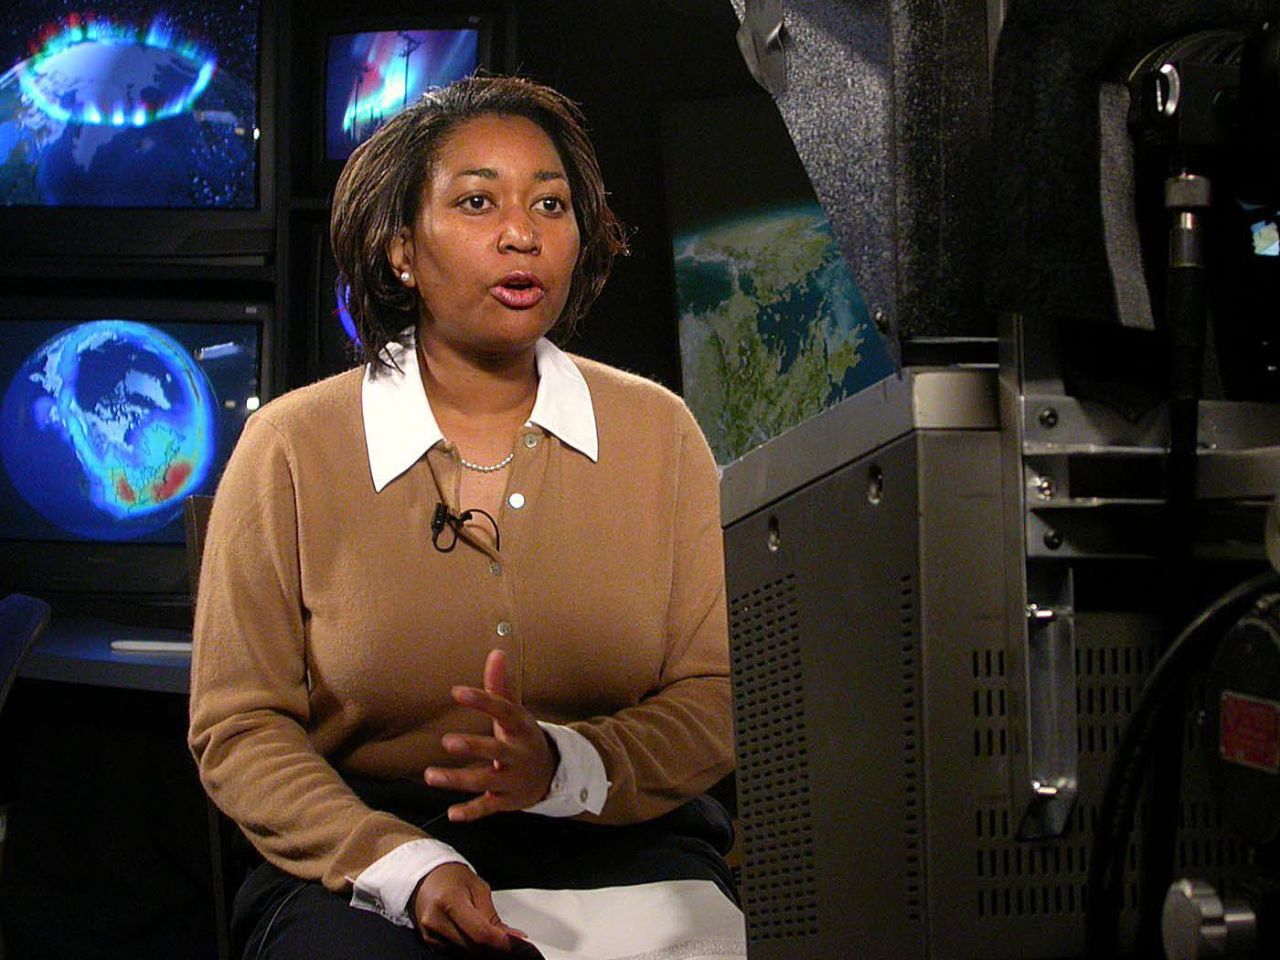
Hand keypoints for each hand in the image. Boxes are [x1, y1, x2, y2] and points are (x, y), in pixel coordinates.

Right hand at [412, 861, 526, 952]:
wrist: (425, 877)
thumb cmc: (452, 877)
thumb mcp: (478, 888)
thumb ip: (493, 916)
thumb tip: (513, 938)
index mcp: (449, 901)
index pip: (480, 933)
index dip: (503, 943)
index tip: (521, 946)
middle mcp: (436, 921)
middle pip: (474, 948)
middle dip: (498, 949)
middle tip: (517, 947)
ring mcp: (430, 934)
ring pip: (467, 954)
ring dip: (487, 951)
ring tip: (502, 942)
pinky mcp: (430, 942)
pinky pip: (457, 952)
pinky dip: (474, 950)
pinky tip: (483, 942)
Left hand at [425, 649, 557, 821]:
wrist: (552, 773)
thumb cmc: (523, 737)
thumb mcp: (515, 712)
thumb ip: (501, 685)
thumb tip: (496, 652)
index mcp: (520, 728)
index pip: (503, 712)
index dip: (482, 701)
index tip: (456, 692)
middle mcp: (518, 755)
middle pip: (496, 752)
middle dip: (473, 748)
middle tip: (446, 742)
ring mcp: (513, 780)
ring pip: (485, 783)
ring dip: (458, 780)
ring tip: (430, 775)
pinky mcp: (507, 801)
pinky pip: (488, 808)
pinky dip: (471, 812)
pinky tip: (451, 814)